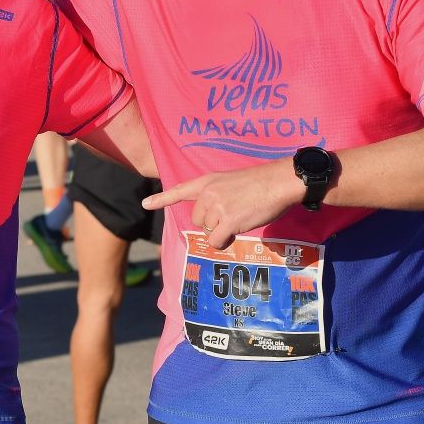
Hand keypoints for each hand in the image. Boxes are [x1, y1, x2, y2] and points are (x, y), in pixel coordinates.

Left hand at [142, 161, 303, 249]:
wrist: (278, 182)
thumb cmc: (261, 182)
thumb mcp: (231, 181)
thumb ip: (218, 195)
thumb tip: (215, 217)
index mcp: (207, 181)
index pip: (180, 190)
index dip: (161, 199)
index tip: (145, 204)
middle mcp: (208, 194)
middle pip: (198, 220)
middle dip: (212, 223)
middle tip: (232, 215)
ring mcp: (217, 208)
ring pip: (208, 232)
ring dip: (221, 232)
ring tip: (239, 219)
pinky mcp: (228, 221)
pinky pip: (216, 241)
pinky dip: (224, 242)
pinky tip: (236, 233)